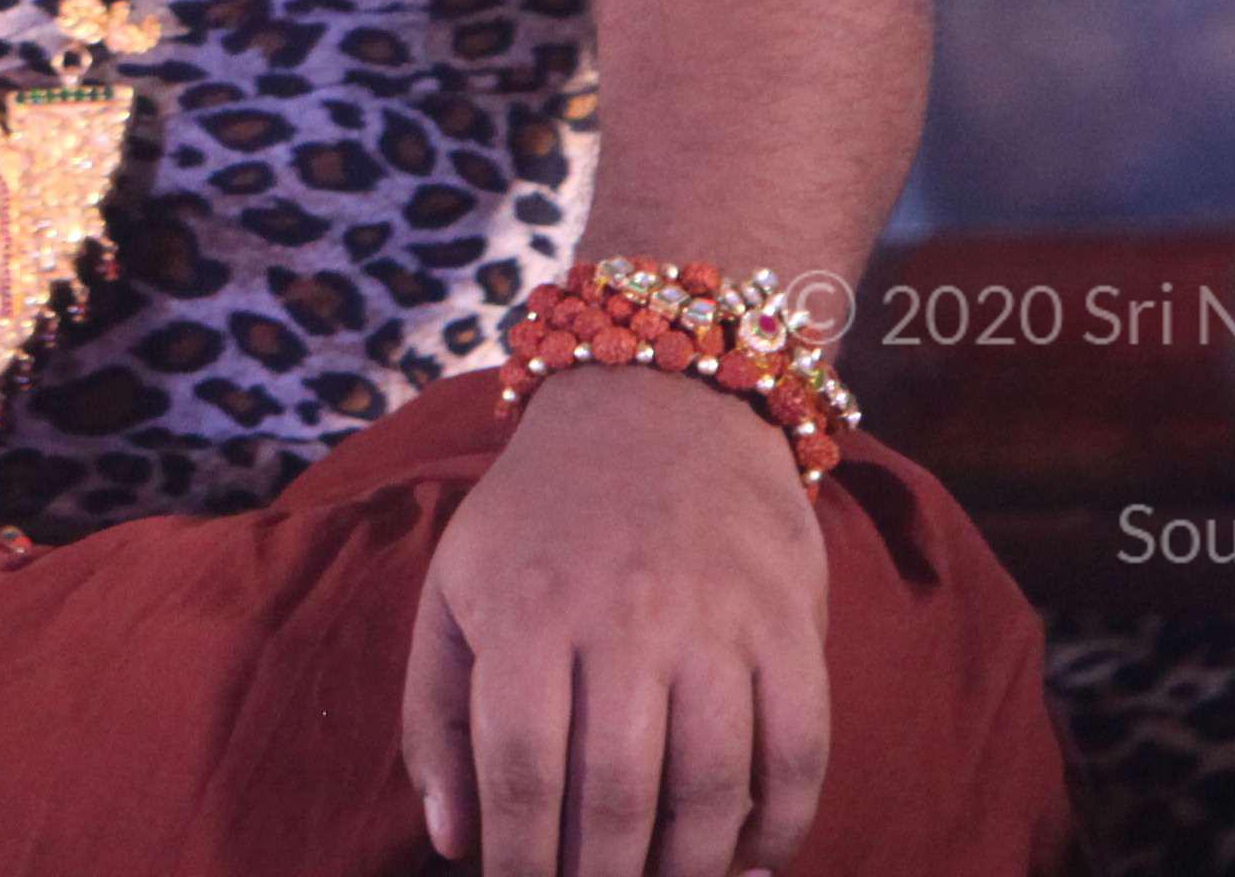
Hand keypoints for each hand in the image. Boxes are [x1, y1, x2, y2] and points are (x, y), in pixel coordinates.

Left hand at [402, 364, 830, 876]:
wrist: (662, 403)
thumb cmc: (541, 518)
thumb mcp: (455, 587)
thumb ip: (435, 713)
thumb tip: (451, 839)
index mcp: (527, 609)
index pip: (519, 771)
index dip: (519, 861)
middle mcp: (625, 615)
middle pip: (616, 796)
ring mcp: (716, 621)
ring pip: (710, 789)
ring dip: (686, 870)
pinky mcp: (790, 623)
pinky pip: (799, 753)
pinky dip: (780, 827)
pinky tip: (748, 863)